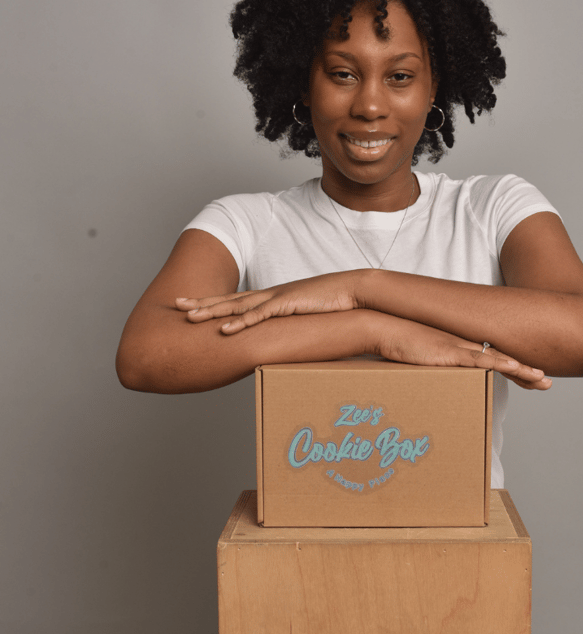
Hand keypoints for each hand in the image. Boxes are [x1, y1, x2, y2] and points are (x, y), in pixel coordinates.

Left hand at [175, 272, 359, 333]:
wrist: (354, 290)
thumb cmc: (335, 305)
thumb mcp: (308, 318)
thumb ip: (294, 328)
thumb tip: (286, 342)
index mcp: (274, 298)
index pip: (237, 300)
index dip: (214, 302)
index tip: (194, 306)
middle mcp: (271, 295)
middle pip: (229, 299)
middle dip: (202, 303)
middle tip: (177, 306)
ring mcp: (278, 298)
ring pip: (237, 306)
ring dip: (212, 312)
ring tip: (189, 317)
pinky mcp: (289, 304)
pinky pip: (260, 315)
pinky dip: (240, 322)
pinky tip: (224, 329)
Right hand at [375, 315, 551, 390]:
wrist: (380, 328)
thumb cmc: (395, 345)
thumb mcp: (416, 360)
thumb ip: (427, 370)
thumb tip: (430, 384)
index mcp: (457, 347)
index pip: (492, 357)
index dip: (513, 367)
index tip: (530, 375)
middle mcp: (463, 344)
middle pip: (502, 359)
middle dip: (526, 371)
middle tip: (546, 381)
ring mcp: (458, 347)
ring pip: (499, 360)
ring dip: (522, 371)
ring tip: (542, 380)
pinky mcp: (450, 352)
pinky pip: (481, 360)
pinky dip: (501, 364)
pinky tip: (518, 369)